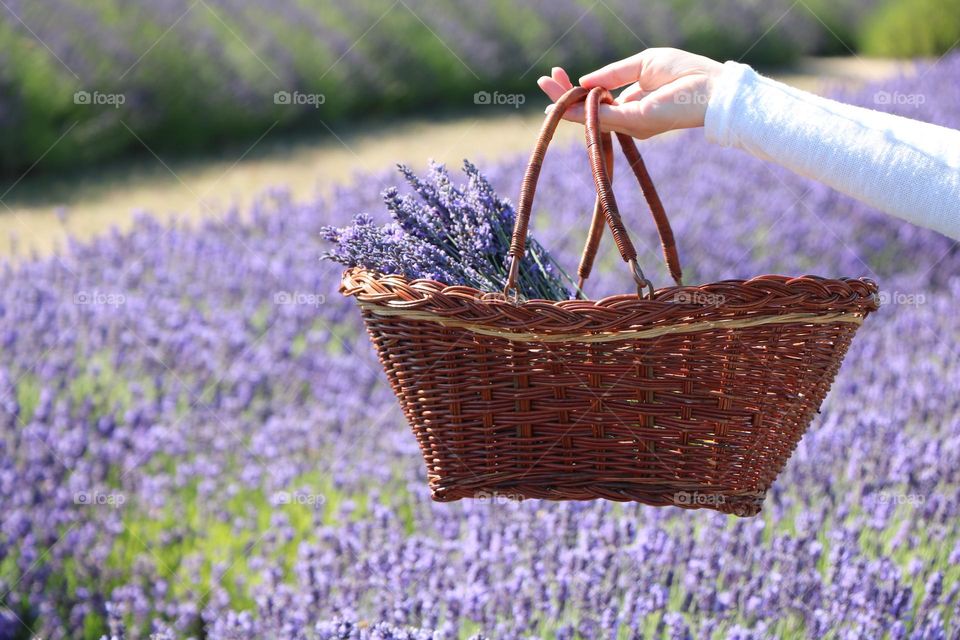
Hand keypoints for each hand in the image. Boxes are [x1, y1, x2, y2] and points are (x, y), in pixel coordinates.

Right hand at [538, 48, 723, 138]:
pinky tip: (563, 103)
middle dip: (564, 94)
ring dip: (565, 100)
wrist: (712, 89)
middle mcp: (628, 118)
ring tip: (547, 84)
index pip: (597, 98)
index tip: (559, 74)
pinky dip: (580, 111)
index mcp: (632, 103)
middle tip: (543, 80)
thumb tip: (586, 80)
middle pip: (587, 109)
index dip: (577, 87)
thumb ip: (613, 74)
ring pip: (588, 114)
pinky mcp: (634, 123)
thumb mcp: (642, 64)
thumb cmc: (686, 72)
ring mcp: (629, 123)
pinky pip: (600, 117)